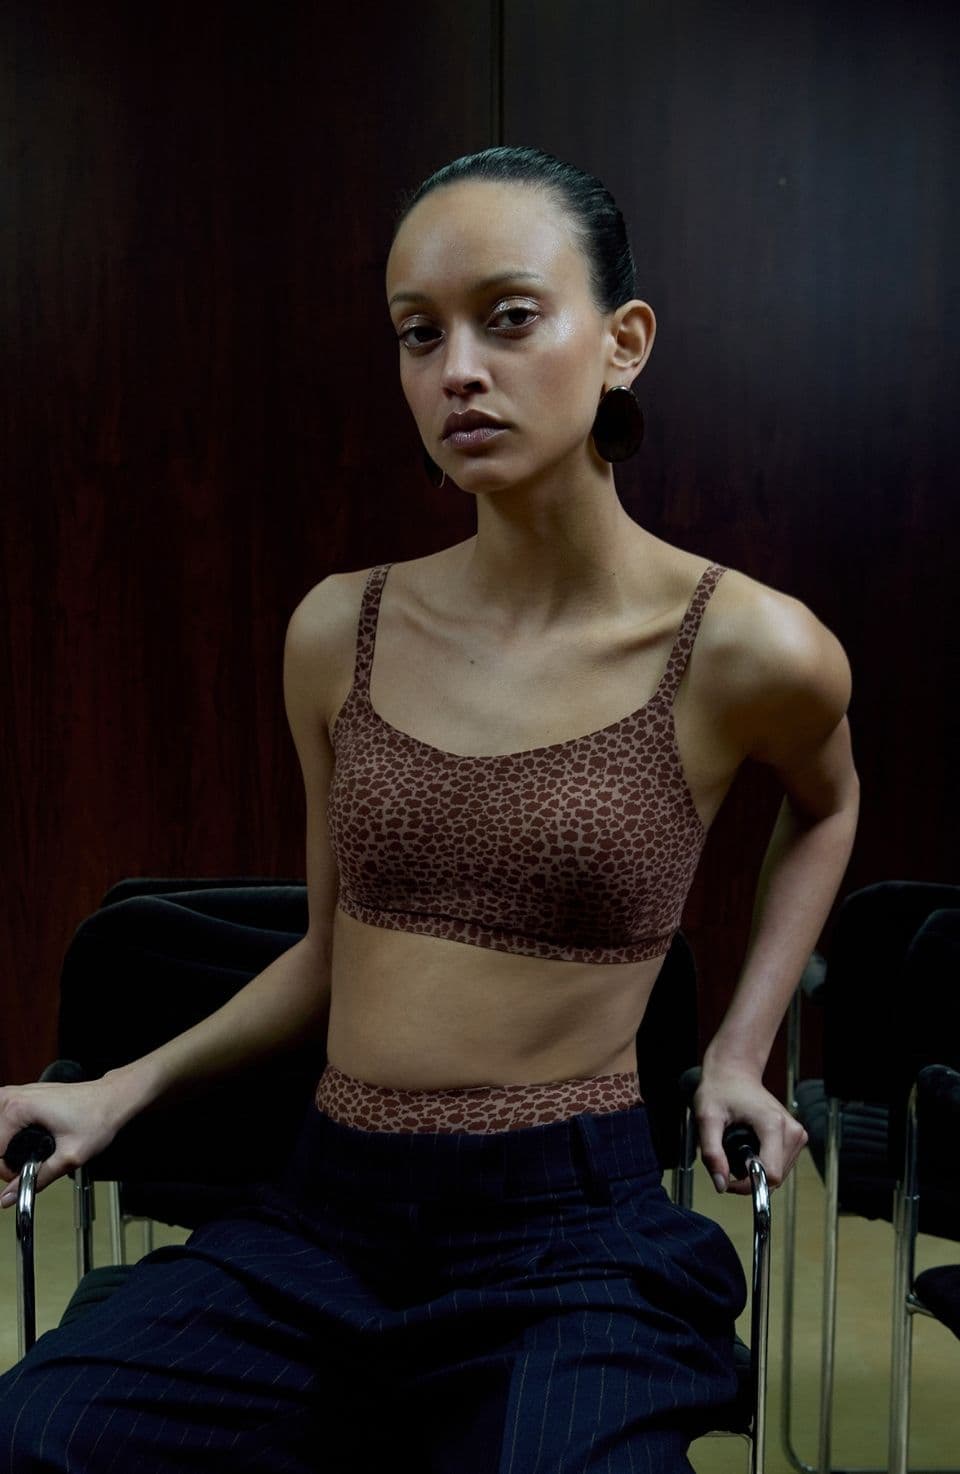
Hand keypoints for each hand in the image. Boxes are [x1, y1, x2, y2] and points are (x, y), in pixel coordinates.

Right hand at [0, 1079, 123, 1205]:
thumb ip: (37, 1179)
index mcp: (19, 1109)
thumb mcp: (69, 1157)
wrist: (112, 1098)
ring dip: (4, 1143)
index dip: (6, 1171)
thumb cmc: (97, 1118)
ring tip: (19, 1154)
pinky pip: (3, 1115)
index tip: (21, 1177)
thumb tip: (10, 1196)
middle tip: (21, 1168)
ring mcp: (18, 1092)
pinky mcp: (24, 1094)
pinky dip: (7, 1131)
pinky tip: (19, 1140)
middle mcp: (14, 1096)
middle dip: (4, 1157)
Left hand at [693, 1065, 807, 1194]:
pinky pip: (781, 1164)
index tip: (728, 1179)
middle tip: (728, 1160)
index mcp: (773, 1124)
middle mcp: (792, 1130)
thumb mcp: (707, 1119)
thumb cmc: (721, 1090)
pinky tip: (750, 1147)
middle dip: (749, 1176)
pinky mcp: (796, 1137)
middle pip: (775, 1177)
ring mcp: (797, 1133)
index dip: (748, 1184)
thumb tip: (721, 1184)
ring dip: (756, 1171)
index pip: (771, 1174)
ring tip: (738, 1150)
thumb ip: (712, 1153)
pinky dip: (764, 1163)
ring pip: (779, 1174)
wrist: (734, 1072)